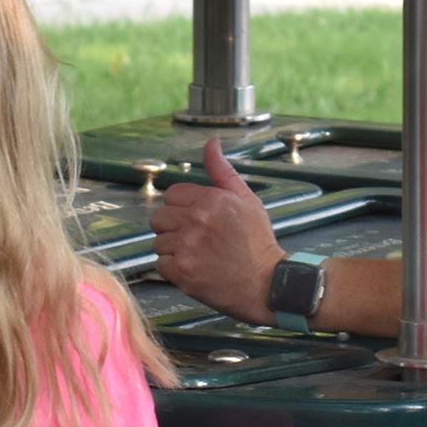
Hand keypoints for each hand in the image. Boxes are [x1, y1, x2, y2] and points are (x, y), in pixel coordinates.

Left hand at [149, 141, 285, 323]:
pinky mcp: (183, 272)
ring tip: (197, 256)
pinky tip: (193, 269)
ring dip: (173, 250)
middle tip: (195, 239)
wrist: (268, 284)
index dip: (182, 207)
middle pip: (159, 218)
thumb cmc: (258, 242)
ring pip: (158, 242)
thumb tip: (211, 142)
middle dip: (173, 228)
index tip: (196, 220)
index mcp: (210, 199)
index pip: (171, 194)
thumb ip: (222, 171)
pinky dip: (173, 269)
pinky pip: (160, 264)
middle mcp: (196, 220)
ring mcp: (188, 247)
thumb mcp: (247, 199)